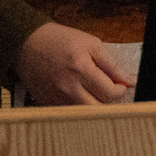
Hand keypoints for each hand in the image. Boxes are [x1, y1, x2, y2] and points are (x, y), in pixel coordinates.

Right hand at [16, 22, 136, 105]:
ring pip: (84, 114)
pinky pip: (69, 113)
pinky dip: (79, 108)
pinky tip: (79, 95)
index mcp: (80, 68)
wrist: (26, 43)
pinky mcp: (47, 103)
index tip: (120, 85)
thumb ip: (112, 64)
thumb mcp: (90, 44)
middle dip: (109, 101)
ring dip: (95, 106)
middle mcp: (67, 86)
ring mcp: (56, 97)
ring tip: (94, 92)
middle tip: (108, 90)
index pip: (110, 93)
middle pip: (98, 108)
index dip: (120, 90)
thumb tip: (129, 80)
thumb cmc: (58, 40)